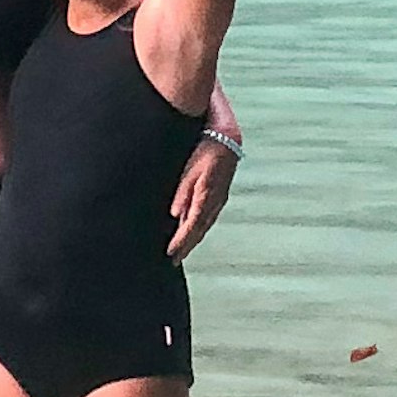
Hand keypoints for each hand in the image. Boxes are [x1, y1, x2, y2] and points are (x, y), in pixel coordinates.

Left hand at [166, 129, 238, 260]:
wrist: (226, 137)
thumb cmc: (205, 150)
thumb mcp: (189, 170)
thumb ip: (182, 193)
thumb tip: (175, 215)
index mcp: (206, 196)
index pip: (192, 226)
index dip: (181, 242)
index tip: (170, 253)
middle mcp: (215, 201)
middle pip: (199, 230)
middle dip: (187, 246)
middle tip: (174, 260)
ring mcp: (219, 198)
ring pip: (205, 225)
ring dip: (193, 239)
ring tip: (182, 251)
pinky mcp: (219, 194)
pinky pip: (208, 216)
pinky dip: (199, 228)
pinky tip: (193, 230)